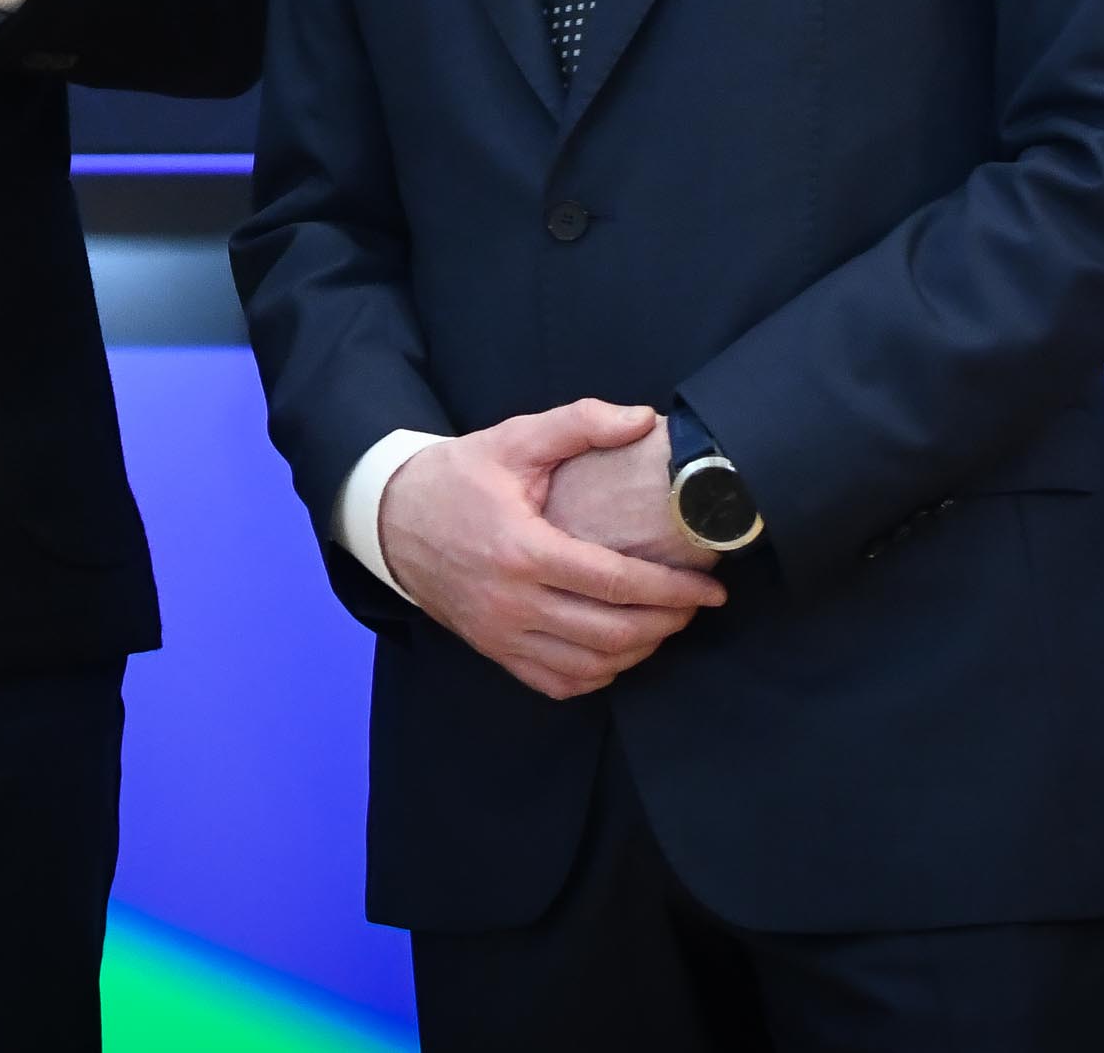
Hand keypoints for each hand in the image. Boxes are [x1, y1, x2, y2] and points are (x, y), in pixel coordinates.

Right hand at [377, 401, 722, 700]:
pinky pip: (559, 683)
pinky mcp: (495, 650)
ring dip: (640, 650)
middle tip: (697, 604)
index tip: (710, 587)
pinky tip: (620, 650)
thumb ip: (579, 423)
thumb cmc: (458, 478)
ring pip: (591, 665)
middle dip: (667, 622)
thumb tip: (643, 419)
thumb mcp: (514, 438)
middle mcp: (512, 602)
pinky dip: (599, 674)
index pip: (614, 582)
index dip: (671, 589)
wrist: (393, 520)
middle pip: (611, 632)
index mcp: (521, 550)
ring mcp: (501, 634)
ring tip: (667, 623)